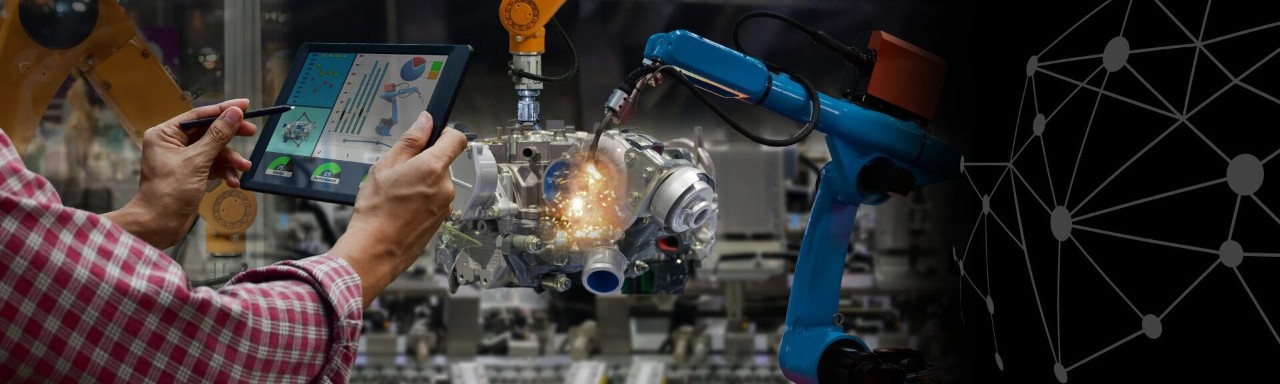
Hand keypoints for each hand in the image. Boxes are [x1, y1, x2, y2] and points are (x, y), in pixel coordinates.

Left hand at [105, 99, 256, 247]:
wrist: (159, 224)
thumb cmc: (169, 192)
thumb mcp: (197, 161)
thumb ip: (217, 136)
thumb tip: (234, 113)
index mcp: (165, 134)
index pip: (199, 115)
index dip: (223, 110)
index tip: (245, 105)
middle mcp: (172, 143)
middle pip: (209, 132)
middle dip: (230, 136)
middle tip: (251, 132)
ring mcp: (182, 159)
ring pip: (214, 150)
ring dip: (230, 159)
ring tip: (243, 167)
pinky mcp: (191, 174)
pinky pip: (212, 166)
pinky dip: (224, 172)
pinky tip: (232, 181)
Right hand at [329, 112, 466, 307]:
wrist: (374, 249)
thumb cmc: (376, 210)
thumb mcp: (385, 166)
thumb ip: (410, 141)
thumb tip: (425, 121)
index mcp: (433, 168)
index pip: (456, 139)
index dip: (445, 133)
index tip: (432, 135)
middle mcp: (445, 186)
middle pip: (442, 163)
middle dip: (423, 163)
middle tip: (399, 172)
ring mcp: (445, 205)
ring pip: (437, 183)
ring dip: (421, 183)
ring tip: (397, 194)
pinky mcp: (441, 220)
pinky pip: (434, 201)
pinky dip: (421, 200)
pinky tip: (401, 208)